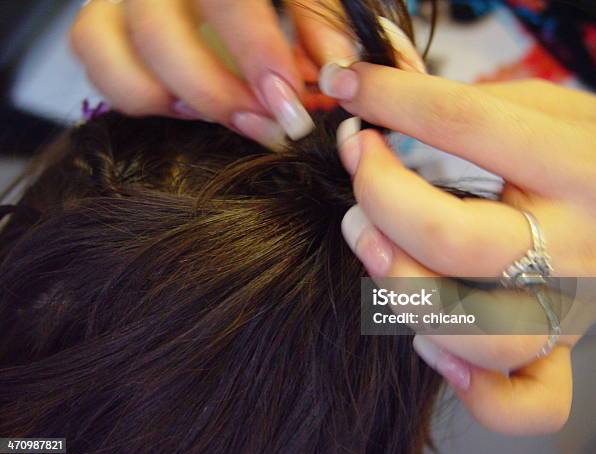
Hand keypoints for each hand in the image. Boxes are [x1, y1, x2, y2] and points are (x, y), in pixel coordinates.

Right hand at [71, 0, 355, 147]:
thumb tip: (338, 74)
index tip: (288, 103)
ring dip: (175, 99)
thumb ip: (321, 25)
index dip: (255, 51)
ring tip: (230, 115)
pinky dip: (139, 97)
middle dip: (214, 92)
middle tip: (265, 126)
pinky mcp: (100, 25)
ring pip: (109, 49)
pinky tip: (187, 106)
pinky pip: (98, 66)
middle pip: (157, 31)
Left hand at [319, 41, 595, 433]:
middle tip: (358, 163)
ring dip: (395, 283)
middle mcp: (576, 248)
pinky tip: (432, 341)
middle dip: (378, 196)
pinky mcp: (561, 352)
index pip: (463, 125)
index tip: (345, 86)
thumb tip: (379, 92)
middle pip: (448, 239)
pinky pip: (519, 402)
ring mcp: (568, 310)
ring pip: (467, 327)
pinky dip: (467, 381)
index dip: (389, 99)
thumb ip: (473, 108)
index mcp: (580, 169)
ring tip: (367, 239)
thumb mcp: (551, 113)